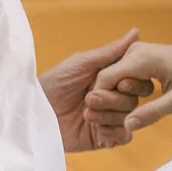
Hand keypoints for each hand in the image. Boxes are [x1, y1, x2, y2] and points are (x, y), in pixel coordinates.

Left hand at [40, 28, 155, 152]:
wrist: (34, 114)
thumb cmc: (52, 84)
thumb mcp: (81, 64)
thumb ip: (110, 51)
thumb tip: (136, 32)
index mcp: (111, 78)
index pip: (138, 79)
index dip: (132, 81)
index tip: (120, 82)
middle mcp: (113, 97)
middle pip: (134, 99)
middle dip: (114, 99)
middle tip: (89, 98)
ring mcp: (110, 118)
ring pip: (130, 117)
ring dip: (109, 115)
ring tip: (86, 114)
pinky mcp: (104, 138)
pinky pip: (124, 137)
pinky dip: (114, 133)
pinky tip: (98, 131)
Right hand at [84, 40, 171, 131]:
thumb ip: (153, 112)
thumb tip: (127, 126)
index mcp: (141, 58)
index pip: (104, 79)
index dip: (99, 102)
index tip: (102, 123)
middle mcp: (133, 51)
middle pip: (104, 79)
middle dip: (104, 102)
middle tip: (110, 127)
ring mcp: (133, 51)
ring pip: (110, 78)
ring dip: (112, 99)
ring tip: (119, 120)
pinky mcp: (136, 56)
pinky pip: (119, 75)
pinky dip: (120, 92)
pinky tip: (128, 110)